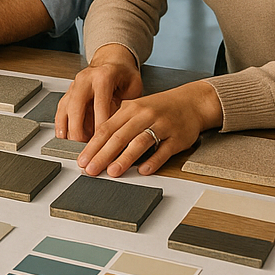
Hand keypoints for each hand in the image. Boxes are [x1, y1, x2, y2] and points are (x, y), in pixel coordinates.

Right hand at [55, 43, 142, 142]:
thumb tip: (122, 129)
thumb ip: (127, 105)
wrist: (111, 61)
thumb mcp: (133, 86)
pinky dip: (61, 126)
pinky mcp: (67, 93)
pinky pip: (60, 112)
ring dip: (69, 131)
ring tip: (76, 148)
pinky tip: (64, 138)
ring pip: (65, 111)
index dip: (101, 125)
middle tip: (86, 149)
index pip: (100, 104)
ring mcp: (73, 86)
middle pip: (76, 109)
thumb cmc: (123, 74)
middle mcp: (84, 80)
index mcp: (102, 77)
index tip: (104, 141)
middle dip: (80, 132)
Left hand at [76, 80, 223, 176]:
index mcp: (130, 109)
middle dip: (102, 155)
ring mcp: (161, 126)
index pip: (106, 128)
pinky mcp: (177, 137)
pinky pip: (163, 150)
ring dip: (125, 158)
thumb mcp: (136, 108)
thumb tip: (96, 144)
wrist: (191, 102)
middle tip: (91, 170)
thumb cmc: (160, 108)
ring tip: (113, 172)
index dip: (92, 145)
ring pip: (140, 142)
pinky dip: (153, 160)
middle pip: (119, 136)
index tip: (82, 160)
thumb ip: (118, 122)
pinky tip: (144, 170)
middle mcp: (144, 115)